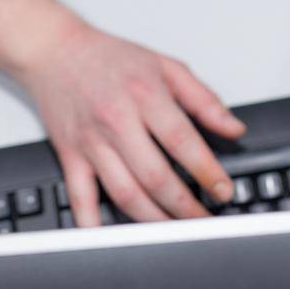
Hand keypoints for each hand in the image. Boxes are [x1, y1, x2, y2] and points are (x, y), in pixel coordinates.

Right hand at [19, 20, 247, 225]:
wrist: (55, 50)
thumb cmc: (110, 58)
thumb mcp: (165, 66)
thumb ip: (204, 99)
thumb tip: (234, 128)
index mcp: (144, 95)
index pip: (181, 140)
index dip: (206, 170)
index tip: (223, 191)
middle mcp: (117, 120)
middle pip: (155, 176)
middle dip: (185, 207)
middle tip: (205, 222)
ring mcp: (92, 142)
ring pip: (125, 193)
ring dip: (153, 220)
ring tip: (175, 232)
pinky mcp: (70, 156)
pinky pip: (81, 198)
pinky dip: (94, 224)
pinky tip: (113, 238)